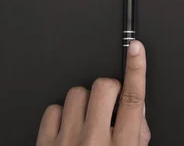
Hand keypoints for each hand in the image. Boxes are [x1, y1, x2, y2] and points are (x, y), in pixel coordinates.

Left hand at [36, 40, 150, 145]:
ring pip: (76, 94)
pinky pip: (52, 110)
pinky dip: (61, 116)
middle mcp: (94, 141)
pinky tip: (67, 129)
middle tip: (108, 106)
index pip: (132, 98)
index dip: (135, 68)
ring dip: (84, 103)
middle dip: (108, 90)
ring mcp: (67, 142)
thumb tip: (137, 108)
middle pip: (103, 87)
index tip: (135, 48)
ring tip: (85, 122)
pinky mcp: (45, 145)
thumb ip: (137, 135)